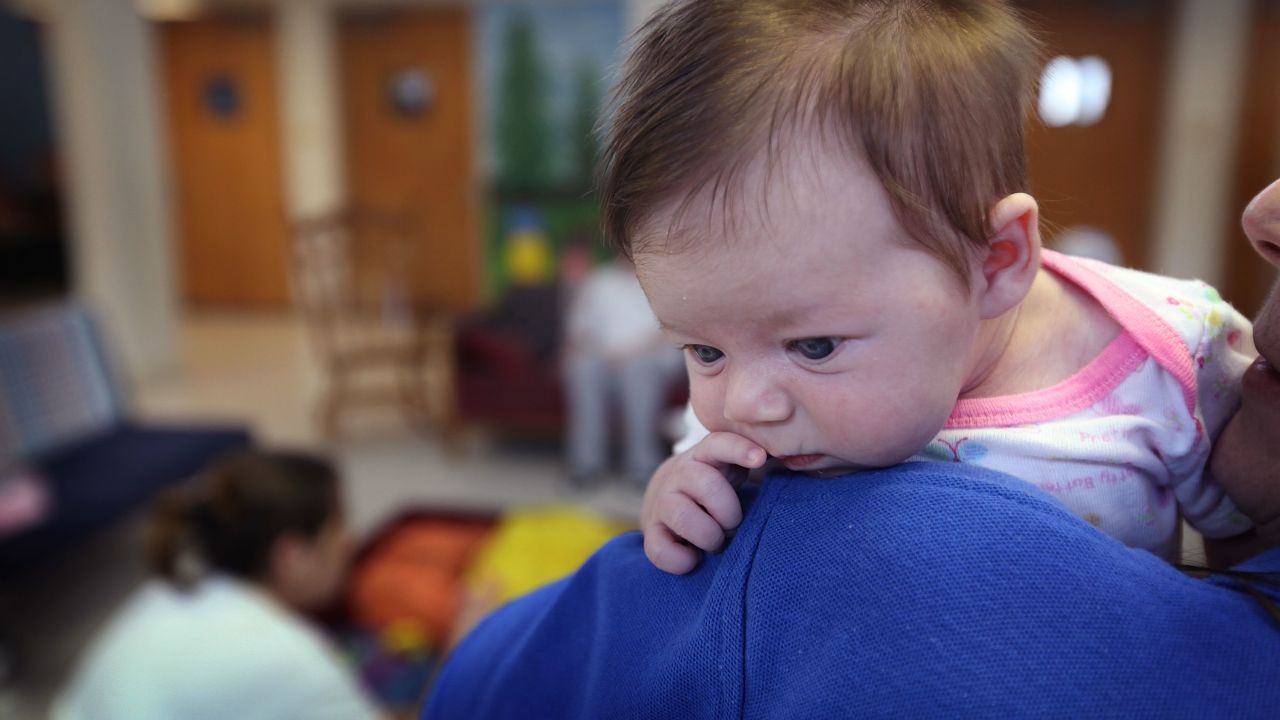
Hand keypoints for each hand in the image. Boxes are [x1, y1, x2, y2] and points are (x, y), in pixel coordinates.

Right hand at [641, 432, 766, 573]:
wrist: (667, 504)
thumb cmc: (713, 490)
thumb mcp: (731, 470)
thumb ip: (752, 463)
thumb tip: (794, 461)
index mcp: (706, 456)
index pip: (718, 443)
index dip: (738, 449)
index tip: (760, 459)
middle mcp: (680, 474)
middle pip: (704, 483)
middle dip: (728, 511)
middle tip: (733, 524)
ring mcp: (662, 502)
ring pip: (681, 514)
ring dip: (708, 534)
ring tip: (715, 541)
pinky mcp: (650, 532)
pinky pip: (660, 549)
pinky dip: (682, 559)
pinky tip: (693, 558)